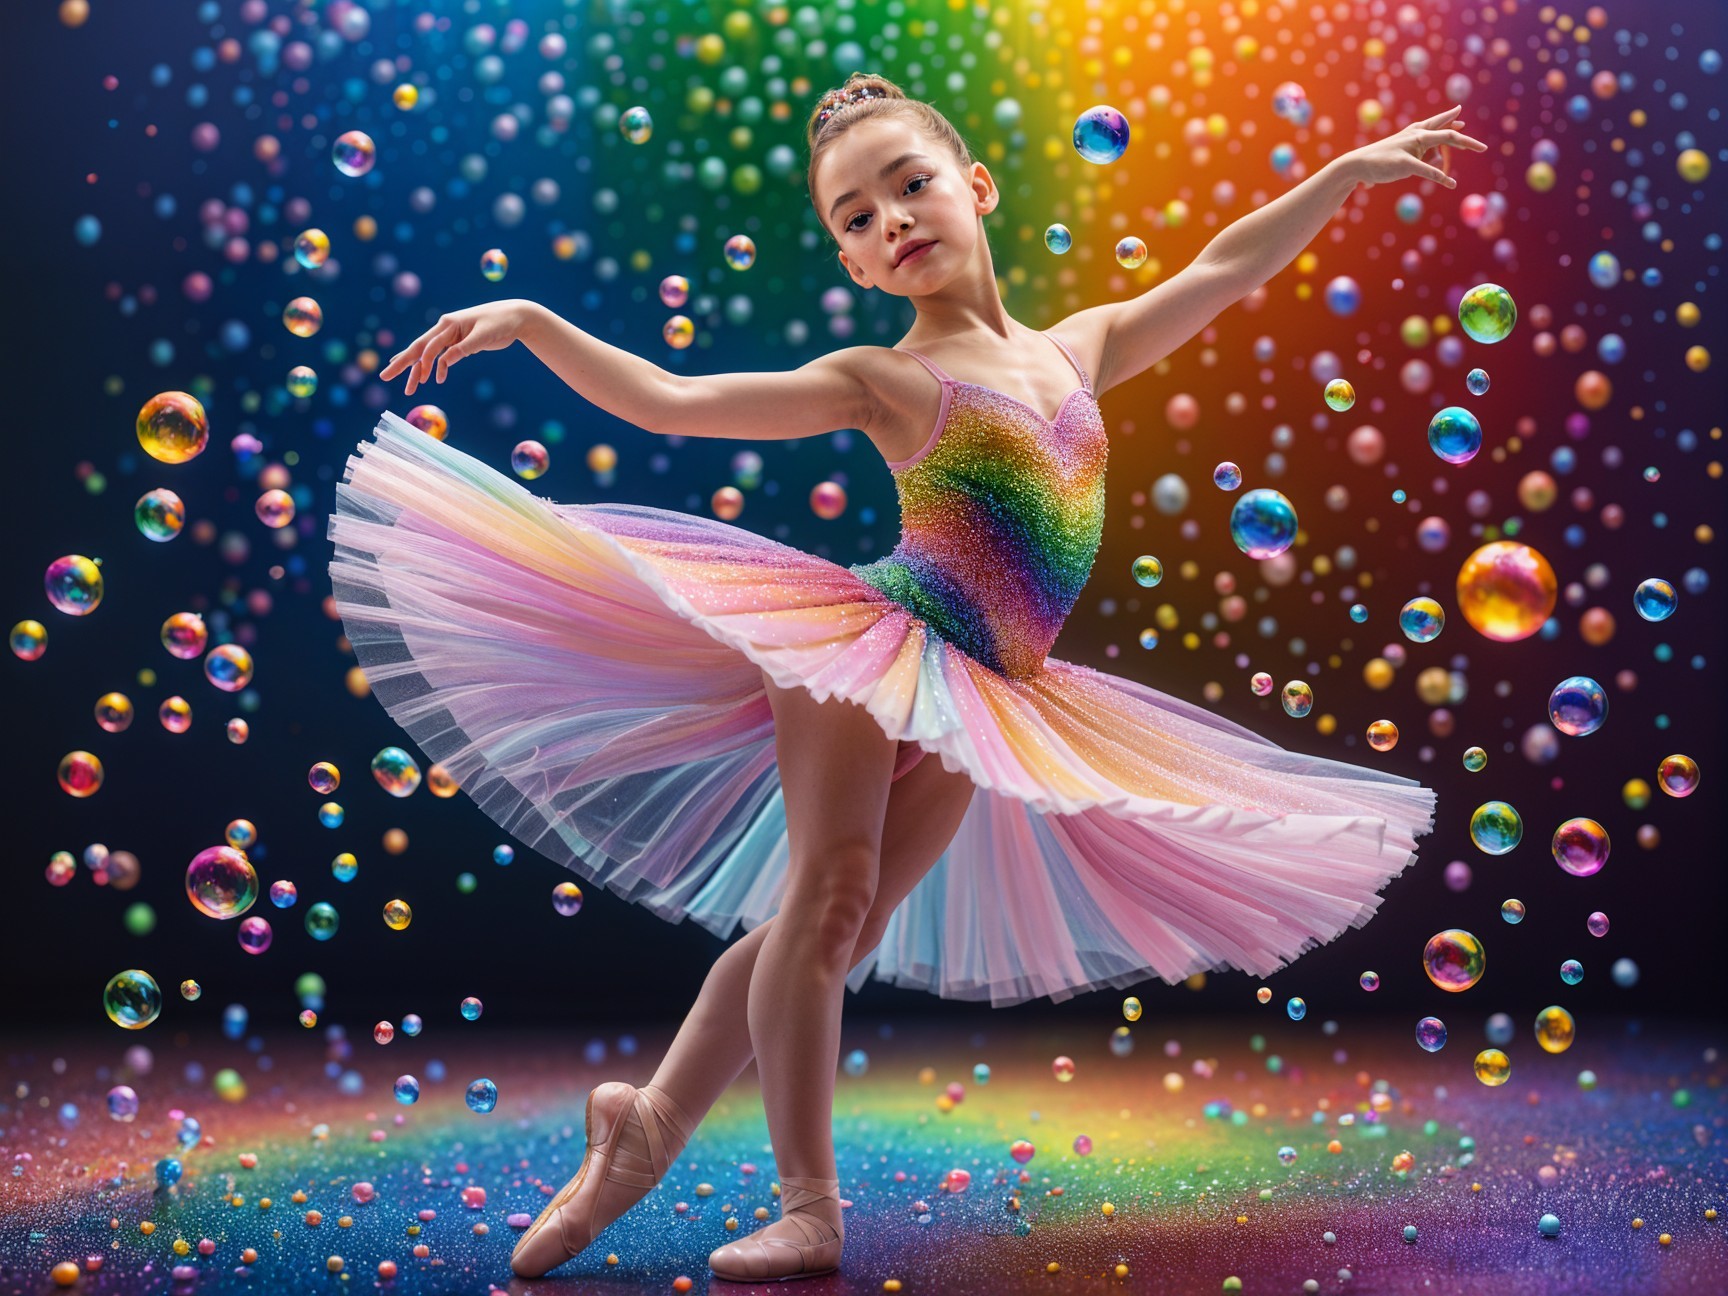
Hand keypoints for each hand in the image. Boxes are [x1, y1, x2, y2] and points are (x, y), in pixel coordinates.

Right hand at [380, 299, 537, 394]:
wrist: (515, 317)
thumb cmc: (500, 323)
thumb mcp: (483, 337)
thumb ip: (464, 349)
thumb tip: (445, 361)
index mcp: (448, 324)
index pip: (428, 345)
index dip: (420, 361)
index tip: (417, 378)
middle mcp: (445, 328)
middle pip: (420, 348)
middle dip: (402, 364)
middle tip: (385, 376)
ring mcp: (451, 335)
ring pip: (429, 354)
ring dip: (419, 370)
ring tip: (409, 388)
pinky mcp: (460, 342)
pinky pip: (443, 356)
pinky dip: (437, 367)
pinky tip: (434, 379)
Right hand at [1345, 106, 1486, 189]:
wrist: (1358, 164)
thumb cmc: (1381, 160)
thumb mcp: (1405, 156)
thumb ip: (1422, 155)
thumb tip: (1439, 160)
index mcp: (1414, 132)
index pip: (1437, 123)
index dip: (1450, 118)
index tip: (1461, 115)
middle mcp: (1415, 136)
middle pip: (1447, 133)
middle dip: (1466, 140)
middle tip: (1483, 148)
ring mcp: (1411, 147)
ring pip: (1442, 143)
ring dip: (1462, 147)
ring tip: (1472, 158)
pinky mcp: (1406, 163)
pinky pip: (1428, 170)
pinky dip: (1441, 177)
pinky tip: (1451, 183)